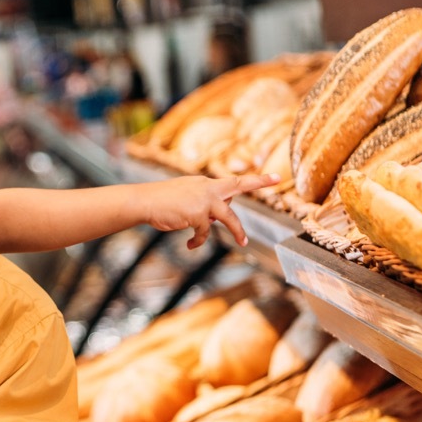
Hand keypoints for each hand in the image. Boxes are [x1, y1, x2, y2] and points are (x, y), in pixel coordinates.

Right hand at [147, 173, 279, 248]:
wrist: (145, 201)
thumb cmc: (162, 201)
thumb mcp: (186, 197)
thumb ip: (206, 202)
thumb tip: (222, 213)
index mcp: (205, 184)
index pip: (233, 182)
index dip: (255, 180)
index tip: (274, 177)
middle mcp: (208, 188)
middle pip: (238, 185)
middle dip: (258, 181)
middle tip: (277, 179)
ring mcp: (204, 200)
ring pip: (228, 218)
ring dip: (238, 231)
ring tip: (244, 242)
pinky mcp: (198, 214)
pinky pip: (205, 232)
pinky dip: (199, 240)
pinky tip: (191, 244)